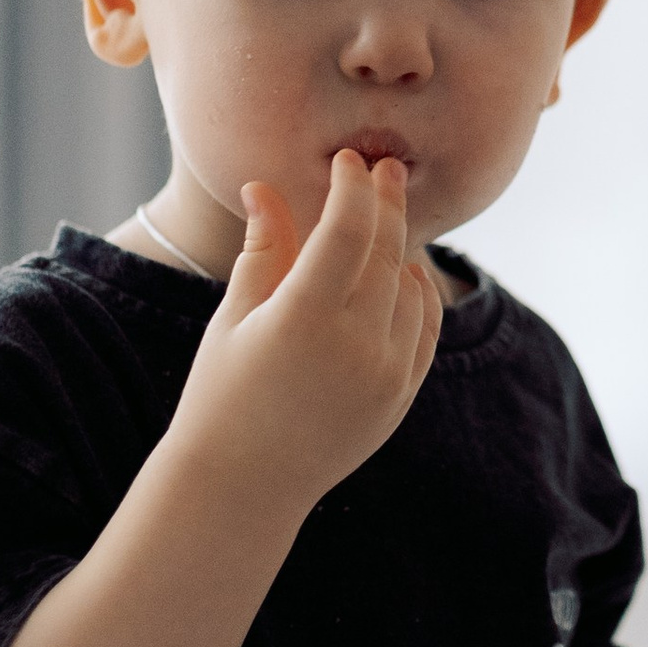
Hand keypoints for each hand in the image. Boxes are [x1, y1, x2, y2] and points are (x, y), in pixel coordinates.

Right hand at [172, 155, 442, 513]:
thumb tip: (262, 185)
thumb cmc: (221, 395)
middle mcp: (354, 345)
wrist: (243, 486)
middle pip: (385, 251)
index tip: (349, 160)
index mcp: (302, 319)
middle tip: (385, 166)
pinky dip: (419, 294)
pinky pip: (425, 329)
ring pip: (410, 286)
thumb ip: (261, 250)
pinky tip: (403, 272)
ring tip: (383, 219)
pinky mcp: (401, 398)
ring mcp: (385, 375)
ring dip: (399, 247)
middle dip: (385, 202)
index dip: (353, 187)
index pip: (347, 229)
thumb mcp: (234, 318)